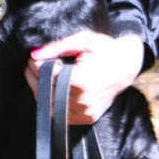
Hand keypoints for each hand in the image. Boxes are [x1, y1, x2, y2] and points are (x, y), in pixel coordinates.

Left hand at [26, 32, 144, 124]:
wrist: (126, 66)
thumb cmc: (105, 49)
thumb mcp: (83, 40)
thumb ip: (57, 47)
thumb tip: (34, 54)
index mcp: (80, 81)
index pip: (46, 75)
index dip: (36, 65)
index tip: (33, 57)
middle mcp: (81, 101)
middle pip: (45, 90)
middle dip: (34, 76)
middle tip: (32, 63)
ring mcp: (84, 113)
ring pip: (49, 104)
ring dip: (39, 89)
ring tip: (40, 74)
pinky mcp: (86, 118)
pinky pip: (60, 113)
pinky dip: (51, 101)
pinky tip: (50, 88)